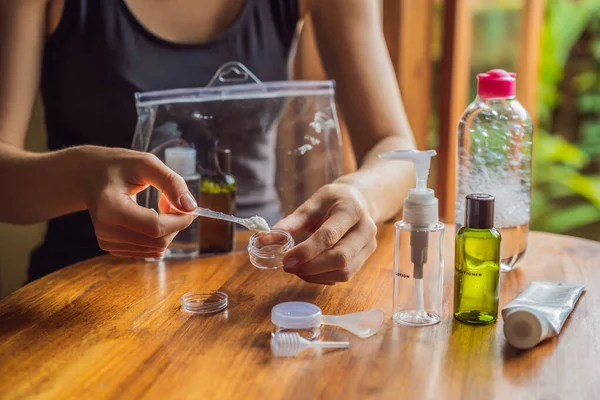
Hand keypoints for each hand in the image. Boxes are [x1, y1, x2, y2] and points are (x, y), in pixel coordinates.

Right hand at [79, 146, 196, 258]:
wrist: (89, 176)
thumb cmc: (120, 167)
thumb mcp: (147, 163)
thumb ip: (171, 182)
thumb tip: (191, 207)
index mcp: (110, 208)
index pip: (155, 226)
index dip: (179, 220)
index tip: (191, 208)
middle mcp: (105, 230)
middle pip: (158, 241)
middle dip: (175, 224)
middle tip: (171, 201)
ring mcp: (108, 242)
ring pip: (156, 248)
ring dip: (168, 230)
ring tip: (158, 207)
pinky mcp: (113, 248)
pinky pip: (149, 250)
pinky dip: (158, 236)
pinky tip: (150, 219)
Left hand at [274, 183, 377, 283]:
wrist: (359, 200)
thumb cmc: (332, 201)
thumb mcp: (311, 205)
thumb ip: (290, 223)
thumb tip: (263, 240)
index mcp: (351, 210)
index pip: (328, 236)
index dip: (306, 251)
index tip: (285, 259)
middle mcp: (365, 229)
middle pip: (340, 259)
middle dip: (311, 267)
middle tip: (288, 267)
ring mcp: (369, 245)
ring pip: (344, 272)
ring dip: (316, 276)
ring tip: (297, 269)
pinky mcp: (366, 257)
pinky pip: (345, 276)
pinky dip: (324, 278)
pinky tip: (310, 271)